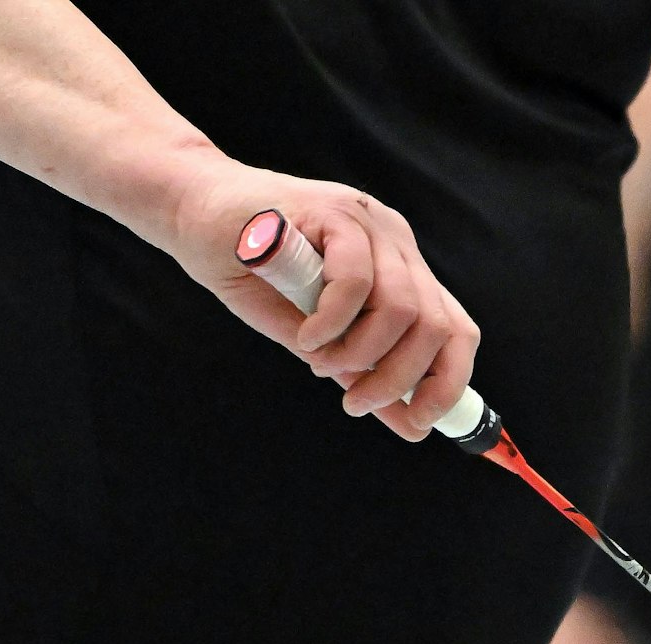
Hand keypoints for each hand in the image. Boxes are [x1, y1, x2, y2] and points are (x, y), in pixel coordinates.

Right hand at [164, 158, 479, 440]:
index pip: (456, 330)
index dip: (448, 382)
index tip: (417, 423)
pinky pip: (355, 280)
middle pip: (436, 326)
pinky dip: (332, 322)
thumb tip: (409, 424)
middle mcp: (396, 243)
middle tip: (355, 402)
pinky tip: (304, 336)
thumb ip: (361, 372)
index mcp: (403, 271)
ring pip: (401, 307)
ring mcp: (369, 223)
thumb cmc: (254, 275)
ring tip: (318, 362)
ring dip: (360, 353)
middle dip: (399, 379)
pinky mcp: (333, 210)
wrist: (194, 213)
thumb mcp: (318, 338)